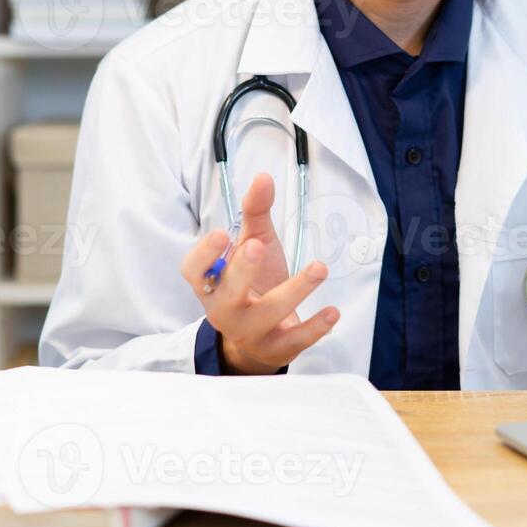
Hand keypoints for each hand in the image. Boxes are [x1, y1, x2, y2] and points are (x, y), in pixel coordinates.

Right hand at [179, 172, 338, 373]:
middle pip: (226, 294)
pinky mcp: (276, 349)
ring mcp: (249, 332)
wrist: (260, 335)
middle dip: (241, 270)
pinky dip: (315, 327)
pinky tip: (333, 311)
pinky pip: (295, 341)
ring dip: (295, 290)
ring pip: (267, 314)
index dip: (204, 255)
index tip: (222, 234)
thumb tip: (263, 177)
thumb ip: (255, 212)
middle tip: (256, 246)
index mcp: (210, 283)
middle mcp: (223, 310)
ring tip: (319, 267)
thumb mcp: (253, 244)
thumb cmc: (252, 281)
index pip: (194, 271)